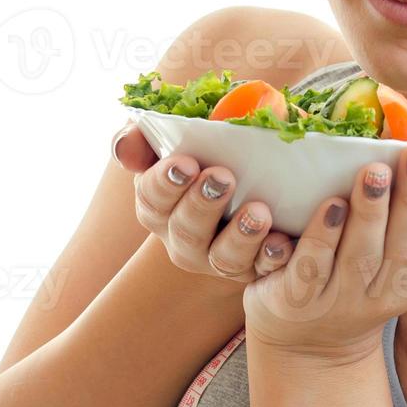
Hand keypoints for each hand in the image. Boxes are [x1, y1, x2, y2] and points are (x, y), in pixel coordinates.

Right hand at [113, 124, 293, 285]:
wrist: (261, 176)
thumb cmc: (210, 151)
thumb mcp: (178, 136)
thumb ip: (145, 138)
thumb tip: (124, 149)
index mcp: (161, 205)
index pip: (151, 199)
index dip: (164, 183)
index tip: (185, 163)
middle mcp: (184, 238)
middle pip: (185, 231)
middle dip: (202, 204)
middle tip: (223, 177)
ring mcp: (219, 257)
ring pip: (223, 258)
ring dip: (240, 235)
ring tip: (258, 212)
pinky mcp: (255, 267)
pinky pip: (264, 270)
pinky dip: (272, 257)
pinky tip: (282, 241)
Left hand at [242, 145, 406, 358]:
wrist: (306, 340)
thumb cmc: (368, 280)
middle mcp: (383, 297)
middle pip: (406, 249)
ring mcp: (339, 300)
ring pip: (361, 257)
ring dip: (371, 212)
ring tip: (375, 170)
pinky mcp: (297, 300)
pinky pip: (312, 267)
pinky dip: (323, 236)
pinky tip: (331, 204)